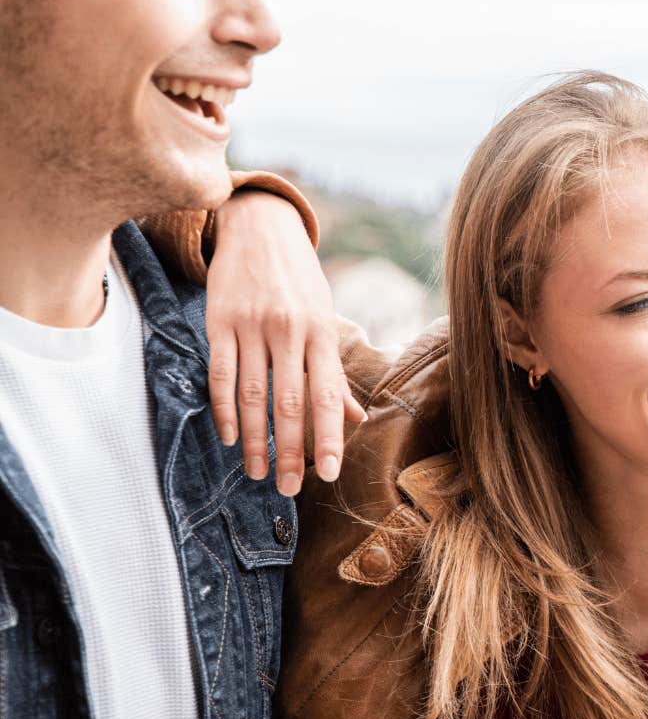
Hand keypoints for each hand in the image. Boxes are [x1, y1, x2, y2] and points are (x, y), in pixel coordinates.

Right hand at [205, 189, 365, 495]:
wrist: (261, 229)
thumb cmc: (300, 282)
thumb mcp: (325, 320)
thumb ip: (334, 372)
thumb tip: (356, 417)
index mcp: (322, 334)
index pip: (327, 396)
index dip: (328, 436)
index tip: (328, 473)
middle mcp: (290, 332)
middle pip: (289, 403)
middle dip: (290, 451)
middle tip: (289, 488)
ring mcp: (253, 326)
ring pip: (253, 395)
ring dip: (255, 440)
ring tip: (256, 473)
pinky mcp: (220, 321)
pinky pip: (221, 373)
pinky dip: (224, 408)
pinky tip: (229, 436)